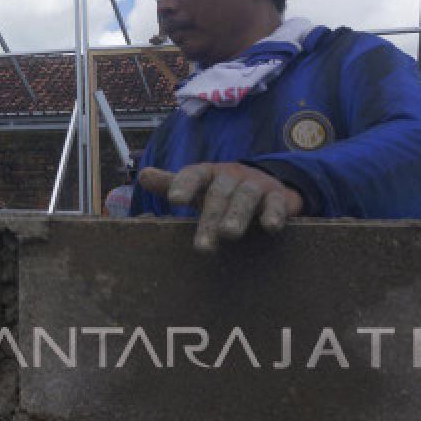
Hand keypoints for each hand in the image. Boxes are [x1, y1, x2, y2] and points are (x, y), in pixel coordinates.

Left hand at [138, 163, 303, 252]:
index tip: (174, 199)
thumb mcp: (198, 187)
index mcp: (208, 174)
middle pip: (218, 194)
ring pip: (245, 197)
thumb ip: (171, 183)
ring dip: (237, 215)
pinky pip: (277, 203)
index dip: (184, 184)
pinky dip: (274, 214)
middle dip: (209, 218)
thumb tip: (142, 176)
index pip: (194, 175)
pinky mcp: (278, 197)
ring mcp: (255, 185)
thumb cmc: (223, 191)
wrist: (267, 185)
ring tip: (229, 234)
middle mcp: (231, 176)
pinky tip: (270, 227)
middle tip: (202, 246)